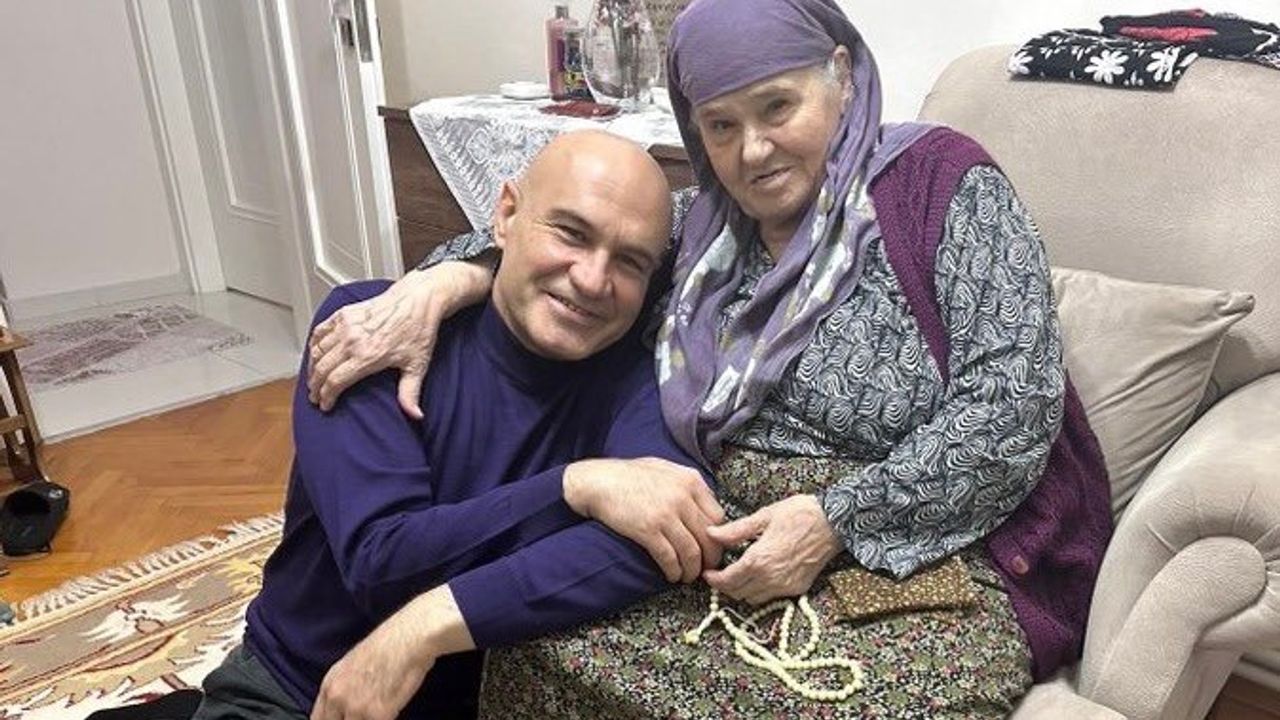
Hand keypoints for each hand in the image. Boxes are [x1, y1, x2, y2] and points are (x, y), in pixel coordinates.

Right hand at [307, 261, 492, 417]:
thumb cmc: (418, 329)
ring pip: (317, 351)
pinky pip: (320, 331)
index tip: (326, 405)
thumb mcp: (417, 365)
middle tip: (315, 397)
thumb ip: (410, 393)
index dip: (327, 397)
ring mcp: (346, 325)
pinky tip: (314, 353)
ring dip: (312, 368)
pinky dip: (313, 344)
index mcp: (367, 356)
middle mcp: (352, 341)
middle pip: (322, 369)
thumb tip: (415, 415)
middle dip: (315, 386)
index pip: (335, 382)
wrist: (418, 300)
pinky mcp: (344, 313)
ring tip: (313, 379)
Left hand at [310, 614, 433, 719]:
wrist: (409, 638)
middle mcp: (337, 698)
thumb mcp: (352, 664)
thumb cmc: (388, 645)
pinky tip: (392, 710)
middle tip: (364, 716)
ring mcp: (356, 708)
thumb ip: (342, 689)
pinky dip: (386, 719)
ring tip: (381, 711)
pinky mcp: (378, 715)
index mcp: (329, 685)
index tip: (345, 719)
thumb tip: (344, 707)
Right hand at [564, 457, 724, 582]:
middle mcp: (683, 497)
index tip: (712, 549)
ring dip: (692, 570)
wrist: (598, 481)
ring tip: (686, 576)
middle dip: (709, 559)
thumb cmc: (629, 475)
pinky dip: (674, 571)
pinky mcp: (648, 530)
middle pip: (709, 538)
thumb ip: (687, 485)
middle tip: (704, 569)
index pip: (718, 517)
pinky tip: (672, 576)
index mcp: (690, 481)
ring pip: (692, 552)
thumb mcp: (665, 469)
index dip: (718, 538)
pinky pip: (670, 558)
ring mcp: (666, 514)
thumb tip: (704, 506)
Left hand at [703, 494, 841, 604]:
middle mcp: (771, 579)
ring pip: (753, 599)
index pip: (727, 581)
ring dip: (742, 591)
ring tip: (738, 575)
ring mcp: (786, 586)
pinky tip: (759, 576)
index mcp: (759, 560)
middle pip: (738, 594)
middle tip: (719, 574)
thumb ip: (735, 531)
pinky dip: (760, 591)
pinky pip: (771, 598)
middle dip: (725, 586)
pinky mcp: (798, 589)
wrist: (834, 522)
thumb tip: (711, 533)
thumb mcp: (763, 516)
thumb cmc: (799, 514)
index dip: (713, 580)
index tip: (707, 573)